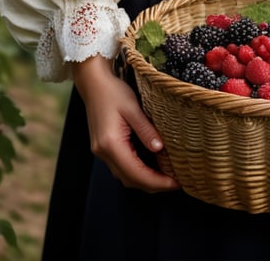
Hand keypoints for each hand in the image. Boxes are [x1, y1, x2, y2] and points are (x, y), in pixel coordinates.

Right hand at [72, 54, 179, 192]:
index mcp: (110, 144)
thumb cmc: (113, 91)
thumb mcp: (133, 107)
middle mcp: (103, 153)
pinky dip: (137, 172)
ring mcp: (101, 152)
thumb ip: (146, 130)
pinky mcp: (103, 148)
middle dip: (153, 185)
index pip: (136, 173)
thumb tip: (160, 149)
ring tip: (167, 176)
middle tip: (176, 182)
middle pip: (130, 180)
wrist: (93, 83)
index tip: (176, 183)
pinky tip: (150, 167)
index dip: (157, 182)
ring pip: (125, 177)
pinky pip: (121, 167)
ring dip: (145, 181)